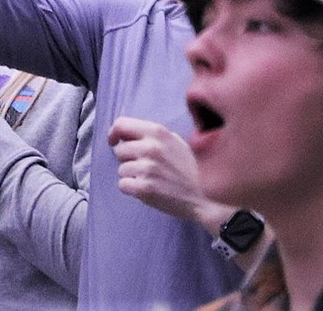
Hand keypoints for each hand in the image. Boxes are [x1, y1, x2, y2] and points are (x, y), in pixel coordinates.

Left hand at [108, 116, 232, 224]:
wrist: (208, 198)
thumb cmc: (192, 169)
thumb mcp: (175, 142)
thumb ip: (153, 136)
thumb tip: (128, 135)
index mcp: (157, 132)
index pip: (121, 124)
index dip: (114, 133)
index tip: (114, 141)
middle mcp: (150, 147)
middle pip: (119, 150)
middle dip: (128, 159)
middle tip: (145, 167)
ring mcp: (147, 168)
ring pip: (121, 169)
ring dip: (132, 176)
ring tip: (152, 179)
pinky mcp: (145, 188)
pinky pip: (123, 185)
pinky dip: (132, 189)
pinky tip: (148, 189)